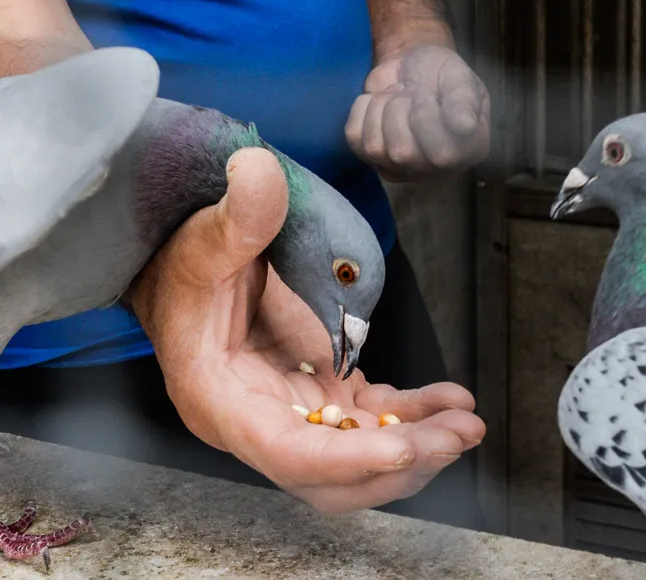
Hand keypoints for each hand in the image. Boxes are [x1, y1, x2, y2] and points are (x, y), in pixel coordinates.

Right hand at [128, 149, 485, 512]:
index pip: (285, 454)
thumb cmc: (182, 262)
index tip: (402, 446)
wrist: (178, 267)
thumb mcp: (206, 237)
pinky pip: (373, 419)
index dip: (346, 459)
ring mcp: (294, 410)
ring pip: (360, 453)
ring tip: (467, 422)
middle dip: (398, 463)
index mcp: (222, 402)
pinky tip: (451, 400)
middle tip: (454, 435)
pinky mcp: (320, 391)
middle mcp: (259, 421)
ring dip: (417, 445)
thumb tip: (257, 170)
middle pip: (332, 475)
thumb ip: (237, 215)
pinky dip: (414, 415)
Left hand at [345, 44, 491, 180]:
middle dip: (400, 109)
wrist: (411, 63)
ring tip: (396, 96)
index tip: (429, 93)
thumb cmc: (441, 72)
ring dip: (381, 107)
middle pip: (403, 152)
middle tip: (409, 92)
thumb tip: (464, 126)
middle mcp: (436, 168)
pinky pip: (354, 139)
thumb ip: (463, 100)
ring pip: (375, 147)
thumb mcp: (460, 77)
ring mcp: (400, 166)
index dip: (427, 116)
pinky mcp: (371, 156)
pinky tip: (379, 103)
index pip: (442, 154)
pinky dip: (362, 110)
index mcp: (468, 150)